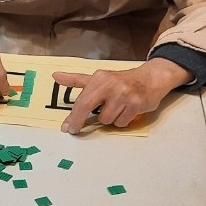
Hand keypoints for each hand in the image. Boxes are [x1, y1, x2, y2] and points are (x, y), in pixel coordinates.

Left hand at [53, 57, 189, 133]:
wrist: (150, 78)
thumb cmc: (120, 81)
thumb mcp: (97, 79)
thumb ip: (76, 80)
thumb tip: (55, 76)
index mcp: (99, 78)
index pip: (82, 101)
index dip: (73, 117)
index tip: (67, 127)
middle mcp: (111, 85)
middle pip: (91, 111)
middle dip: (81, 121)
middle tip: (76, 129)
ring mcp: (125, 95)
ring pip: (107, 120)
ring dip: (109, 118)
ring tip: (116, 108)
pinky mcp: (137, 105)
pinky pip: (121, 123)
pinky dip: (122, 120)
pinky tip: (126, 110)